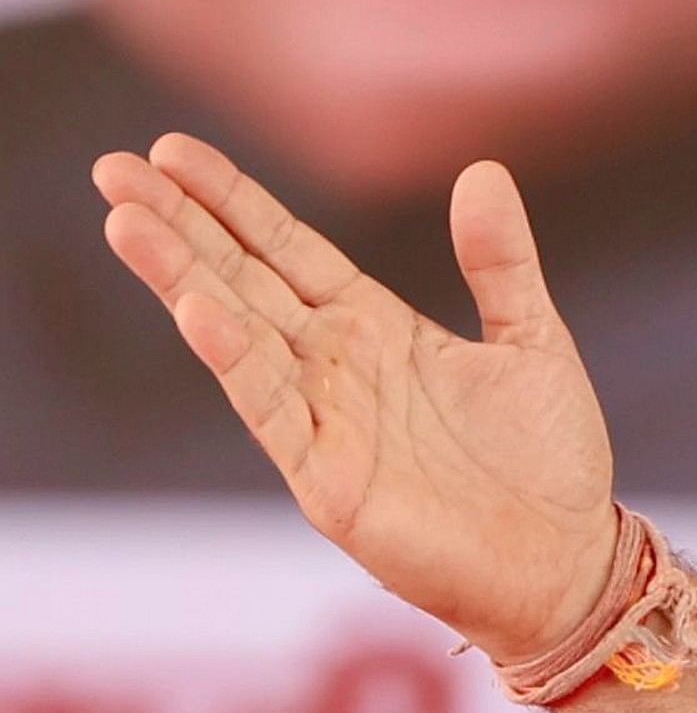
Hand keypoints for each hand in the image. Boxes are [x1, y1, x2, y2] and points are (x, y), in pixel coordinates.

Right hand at [93, 133, 620, 658]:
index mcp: (375, 327)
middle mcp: (336, 367)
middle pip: (243, 281)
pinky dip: (237, 360)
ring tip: (128, 221)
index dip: (231, 201)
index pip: (285, 250)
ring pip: (240, 334)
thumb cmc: (549, 461)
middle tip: (112, 166)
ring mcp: (325, 421)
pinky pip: (274, 410)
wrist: (569, 563)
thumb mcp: (533, 341)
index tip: (171, 150)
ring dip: (182, 279)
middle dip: (179, 225)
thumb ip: (501, 262)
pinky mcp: (329, 479)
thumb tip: (484, 170)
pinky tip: (197, 311)